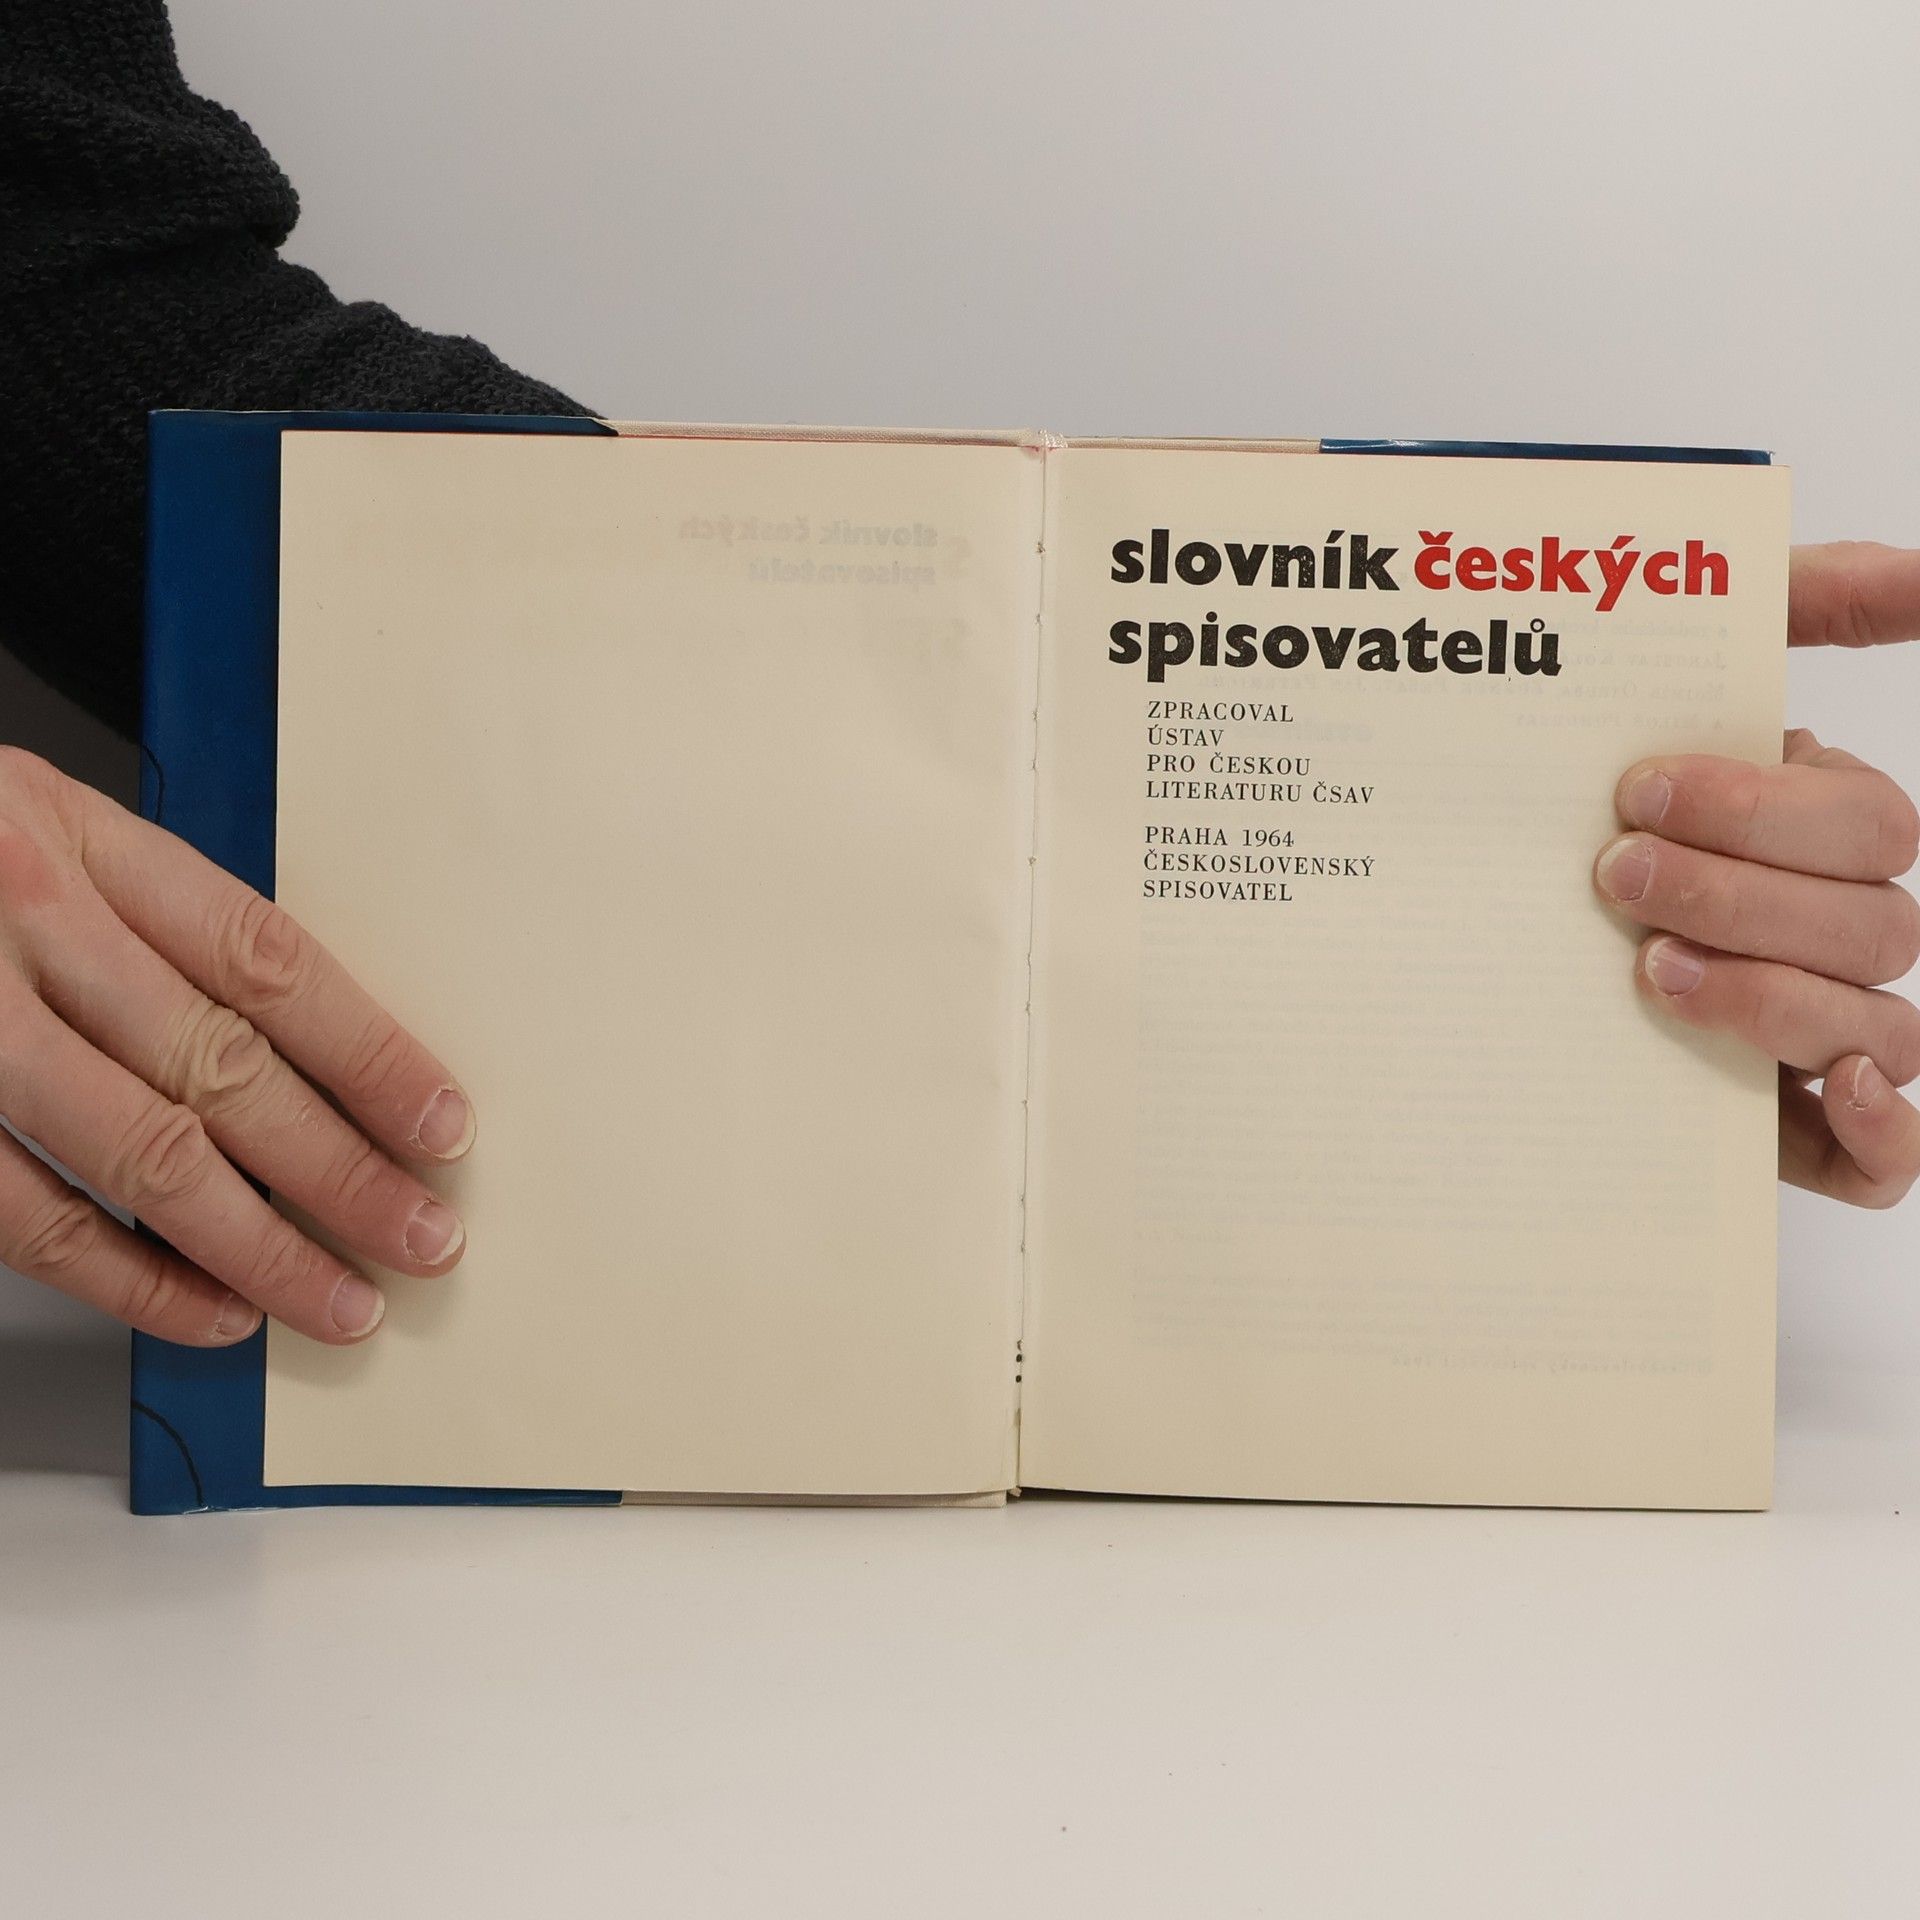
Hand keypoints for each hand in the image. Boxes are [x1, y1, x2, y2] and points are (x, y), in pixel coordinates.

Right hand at [0, 747, 470, 1343]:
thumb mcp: (35, 822)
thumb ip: (148, 916)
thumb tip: (300, 1044)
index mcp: (76, 837)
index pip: (265, 960)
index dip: (369, 1052)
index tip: (442, 1125)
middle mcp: (21, 922)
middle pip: (223, 1067)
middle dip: (341, 1170)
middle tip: (421, 1236)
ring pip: (139, 1155)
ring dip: (259, 1246)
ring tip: (340, 1298)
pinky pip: (26, 1217)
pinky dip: (128, 1277)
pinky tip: (208, 1306)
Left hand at [1595, 542, 1919, 1207]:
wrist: (1474, 907)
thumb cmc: (1591, 797)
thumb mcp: (1672, 676)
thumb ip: (1798, 604)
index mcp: (1824, 831)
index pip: (1864, 825)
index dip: (1761, 813)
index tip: (1635, 792)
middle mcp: (1835, 928)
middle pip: (1871, 925)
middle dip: (1740, 896)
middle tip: (1617, 878)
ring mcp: (1822, 1027)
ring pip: (1880, 1029)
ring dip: (1777, 1001)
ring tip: (1654, 974)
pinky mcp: (1786, 1125)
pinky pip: (1884, 1159)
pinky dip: (1884, 1136)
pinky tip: (1831, 1089)